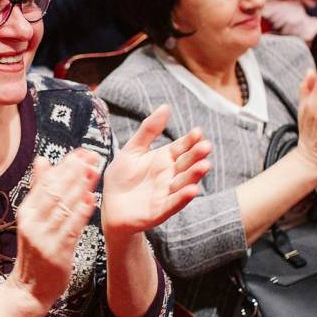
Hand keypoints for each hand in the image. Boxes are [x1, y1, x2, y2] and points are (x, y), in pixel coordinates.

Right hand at [10, 149, 101, 309]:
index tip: (81, 152)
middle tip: (91, 156)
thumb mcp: (32, 219)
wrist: (29, 289)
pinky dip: (80, 213)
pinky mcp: (56, 252)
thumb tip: (42, 160)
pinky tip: (90, 200)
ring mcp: (43, 238)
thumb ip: (39, 190)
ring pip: (63, 207)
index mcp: (27, 212)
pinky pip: (70, 229)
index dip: (64, 165)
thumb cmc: (35, 251)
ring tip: (94, 172)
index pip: (45, 182)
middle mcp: (33, 223)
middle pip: (54, 191)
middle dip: (74, 171)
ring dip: (80, 187)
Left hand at [101, 104, 211, 240]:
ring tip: (204, 165)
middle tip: (206, 146)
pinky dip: (182, 197)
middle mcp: (170, 175)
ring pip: (184, 183)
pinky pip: (173, 203)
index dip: (190, 140)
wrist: (110, 206)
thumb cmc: (122, 177)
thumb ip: (149, 130)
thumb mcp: (132, 150)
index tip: (198, 132)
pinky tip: (193, 190)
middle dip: (196, 156)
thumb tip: (166, 106)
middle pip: (186, 164)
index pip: (181, 147)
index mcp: (164, 159)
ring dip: (194, 175)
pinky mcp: (160, 210)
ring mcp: (166, 193)